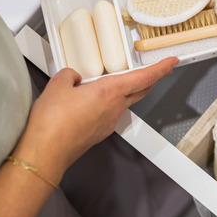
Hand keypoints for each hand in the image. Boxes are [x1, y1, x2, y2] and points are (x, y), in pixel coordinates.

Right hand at [12, 57, 178, 183]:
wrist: (45, 154)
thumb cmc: (52, 125)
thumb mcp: (57, 86)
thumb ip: (70, 75)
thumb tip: (73, 76)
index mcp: (109, 92)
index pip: (145, 77)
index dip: (161, 68)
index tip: (171, 62)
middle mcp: (114, 108)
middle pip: (140, 90)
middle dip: (151, 78)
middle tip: (157, 70)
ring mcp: (108, 122)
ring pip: (123, 102)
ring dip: (124, 91)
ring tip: (109, 82)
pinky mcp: (99, 133)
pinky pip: (108, 113)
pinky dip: (106, 104)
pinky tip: (89, 102)